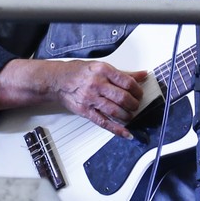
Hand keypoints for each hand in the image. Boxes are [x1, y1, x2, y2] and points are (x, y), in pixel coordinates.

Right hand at [0, 57, 148, 138]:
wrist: (57, 80)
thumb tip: (142, 75)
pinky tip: (126, 133)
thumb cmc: (78, 72)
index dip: (137, 90)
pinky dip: (117, 130)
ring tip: (129, 114)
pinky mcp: (86, 111)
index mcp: (102, 71)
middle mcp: (97, 84)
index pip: (127, 82)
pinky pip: (104, 122)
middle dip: (134, 104)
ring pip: (116, 111)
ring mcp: (91, 99)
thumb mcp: (100, 67)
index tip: (139, 93)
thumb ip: (123, 73)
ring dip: (127, 115)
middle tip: (135, 104)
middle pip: (123, 98)